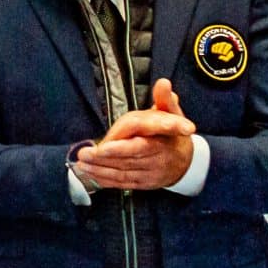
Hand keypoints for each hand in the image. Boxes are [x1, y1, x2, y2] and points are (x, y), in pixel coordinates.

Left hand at [78, 80, 194, 188]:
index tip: (102, 147)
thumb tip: (163, 83)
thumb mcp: (172, 114)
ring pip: (122, 173)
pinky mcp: (143, 184)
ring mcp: (150, 173)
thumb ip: (164, 100)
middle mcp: (156, 159)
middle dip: (103, 158)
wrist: (186, 163)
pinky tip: (90, 174)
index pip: (141, 145)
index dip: (121, 147)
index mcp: (162, 141)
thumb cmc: (171, 135)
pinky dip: (105, 180)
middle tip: (83, 154)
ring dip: (99, 169)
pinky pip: (122, 183)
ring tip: (81, 163)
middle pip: (127, 160)